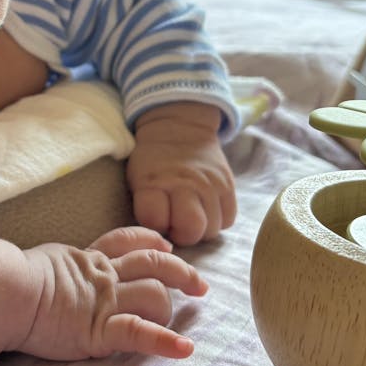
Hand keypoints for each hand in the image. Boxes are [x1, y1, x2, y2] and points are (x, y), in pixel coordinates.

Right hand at [16, 227, 207, 360]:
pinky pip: (141, 333)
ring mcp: (105, 301)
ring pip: (154, 295)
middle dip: (182, 272)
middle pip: (153, 264)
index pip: (127, 240)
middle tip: (199, 285)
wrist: (6, 291)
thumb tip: (49, 268)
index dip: (151, 241)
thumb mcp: (43, 260)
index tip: (166, 246)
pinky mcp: (101, 329)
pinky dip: (166, 342)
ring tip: (178, 326)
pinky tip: (185, 348)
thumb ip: (59, 265)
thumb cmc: (10, 279)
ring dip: (170, 309)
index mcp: (87, 258)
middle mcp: (103, 276)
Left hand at [127, 102, 235, 245]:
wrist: (180, 128)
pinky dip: (218, 221)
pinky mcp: (228, 185)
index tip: (155, 218)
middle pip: (191, 230)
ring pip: (212, 229)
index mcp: (155, 181)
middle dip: (182, 235)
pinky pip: (228, 219)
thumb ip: (145, 207)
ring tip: (191, 215)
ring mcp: (210, 184)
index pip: (155, 220)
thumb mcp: (137, 178)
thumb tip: (159, 238)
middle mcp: (185, 183)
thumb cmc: (153, 161)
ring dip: (200, 229)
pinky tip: (206, 210)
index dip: (154, 225)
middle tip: (176, 224)